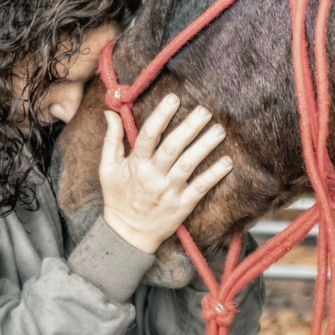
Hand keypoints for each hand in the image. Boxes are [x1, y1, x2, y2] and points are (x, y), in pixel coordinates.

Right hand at [99, 95, 232, 254]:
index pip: (148, 136)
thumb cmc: (118, 198)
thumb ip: (111, 140)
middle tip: (205, 110)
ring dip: (205, 147)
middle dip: (189, 127)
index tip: (174, 98)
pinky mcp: (183, 205)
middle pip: (172, 148)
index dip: (161, 116)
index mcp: (136, 165)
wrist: (127, 236)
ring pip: (189, 165)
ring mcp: (169, 191)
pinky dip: (214, 175)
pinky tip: (227, 162)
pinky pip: (200, 188)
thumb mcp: (107, 169)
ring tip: (219, 130)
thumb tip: (110, 113)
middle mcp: (153, 177)